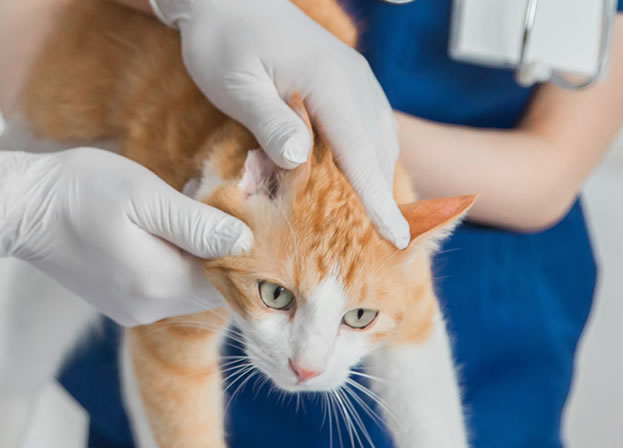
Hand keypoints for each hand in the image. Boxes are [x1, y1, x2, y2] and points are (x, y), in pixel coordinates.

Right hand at [0, 144, 252, 326]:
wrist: (19, 208)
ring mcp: (132, 310)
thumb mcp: (145, 196)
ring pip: (191, 291)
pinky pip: (167, 290)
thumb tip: (245, 243)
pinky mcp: (120, 303)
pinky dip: (180, 266)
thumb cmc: (80, 190)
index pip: (229, 283)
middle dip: (227, 256)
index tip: (255, 219)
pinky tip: (173, 232)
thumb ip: (198, 224)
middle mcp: (148, 309)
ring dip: (203, 260)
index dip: (248, 254)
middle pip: (212, 291)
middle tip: (232, 211)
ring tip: (203, 216)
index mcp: (158, 285)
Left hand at [150, 0, 409, 247]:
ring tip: (375, 225)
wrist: (231, 1)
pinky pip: (371, 128)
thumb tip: (300, 160)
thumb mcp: (238, 85)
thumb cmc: (226, 43)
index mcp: (330, 84)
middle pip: (380, 151)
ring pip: (381, 141)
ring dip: (378, 181)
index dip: (377, 200)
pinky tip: (358, 184)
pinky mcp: (349, 84)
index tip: (396, 238)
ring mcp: (357, 81)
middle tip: (384, 248)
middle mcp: (355, 82)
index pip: (361, 153)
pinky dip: (370, 160)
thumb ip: (269, 123)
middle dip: (384, 199)